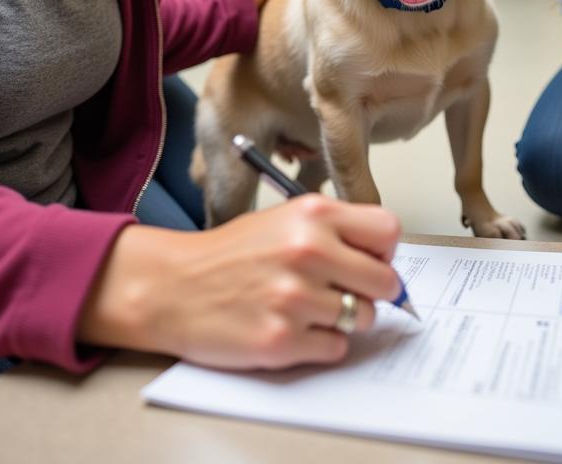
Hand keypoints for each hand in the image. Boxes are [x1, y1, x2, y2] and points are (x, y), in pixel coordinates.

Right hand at [77, 195, 401, 369]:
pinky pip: (336, 348)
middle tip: (345, 292)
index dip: (383, 251)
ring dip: (343, 319)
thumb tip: (384, 261)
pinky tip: (293, 327)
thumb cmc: (230, 254)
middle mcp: (308, 250)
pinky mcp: (282, 339)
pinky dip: (322, 343)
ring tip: (307, 307)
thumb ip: (335, 232)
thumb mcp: (285, 219)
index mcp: (313, 213)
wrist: (174, 286)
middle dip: (371, 292)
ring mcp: (296, 297)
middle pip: (385, 281)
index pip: (388, 231)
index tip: (370, 260)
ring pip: (364, 318)